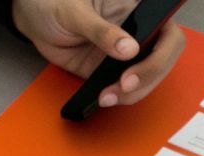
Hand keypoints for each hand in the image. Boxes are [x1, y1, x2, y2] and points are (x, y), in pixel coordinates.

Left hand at [12, 0, 185, 107]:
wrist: (34, 17)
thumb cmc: (55, 2)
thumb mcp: (76, 11)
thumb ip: (101, 30)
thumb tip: (129, 49)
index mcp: (137, 11)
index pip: (169, 35)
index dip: (161, 56)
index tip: (135, 68)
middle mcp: (138, 34)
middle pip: (162, 63)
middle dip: (146, 79)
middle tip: (122, 87)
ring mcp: (126, 56)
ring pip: (146, 81)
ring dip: (131, 94)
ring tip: (107, 96)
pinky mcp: (111, 72)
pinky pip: (124, 90)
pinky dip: (117, 98)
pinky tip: (102, 98)